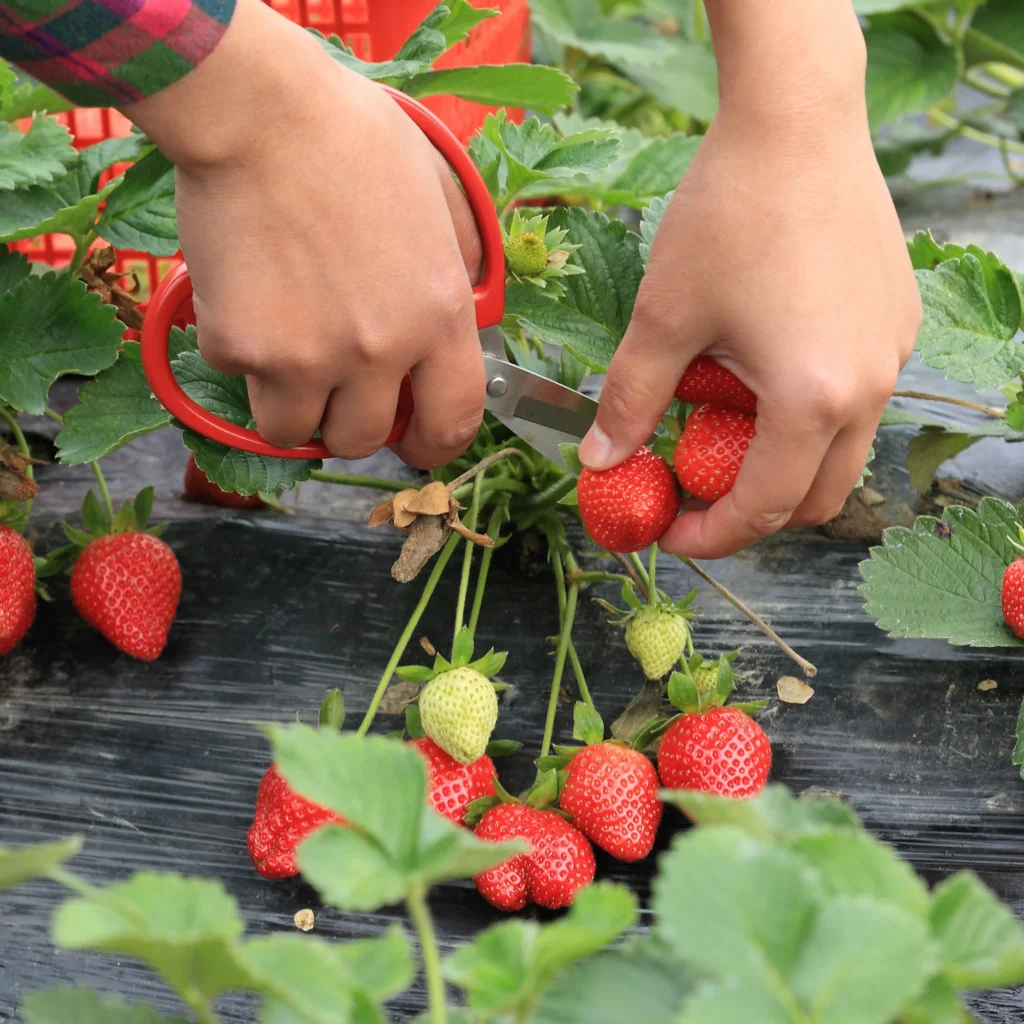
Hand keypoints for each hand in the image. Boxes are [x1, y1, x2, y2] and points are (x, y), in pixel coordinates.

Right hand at [126, 0, 483, 468]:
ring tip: (282, 349)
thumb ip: (453, 270)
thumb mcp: (438, 201)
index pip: (454, 420)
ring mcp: (308, 355)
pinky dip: (238, 352)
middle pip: (361, 441)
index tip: (415, 446)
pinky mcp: (243, 346)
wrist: (259, 111)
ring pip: (292, 432)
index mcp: (438, 314)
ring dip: (288, 405)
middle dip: (345, 425)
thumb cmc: (351, 140)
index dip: (434, 447)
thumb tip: (460, 320)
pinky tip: (245, 294)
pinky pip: (239, 379)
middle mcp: (380, 349)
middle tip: (330, 390)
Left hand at [579, 4, 920, 558]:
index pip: (762, 507)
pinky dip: (809, 413)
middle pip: (815, 497)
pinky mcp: (897, 322)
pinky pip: (856, 397)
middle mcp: (870, 388)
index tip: (667, 529)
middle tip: (694, 494)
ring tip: (720, 427)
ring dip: (781, 462)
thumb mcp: (663, 319)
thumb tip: (599, 458)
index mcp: (814, 400)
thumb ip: (630, 400)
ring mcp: (893, 354)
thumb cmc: (728, 215)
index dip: (709, 535)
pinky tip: (761, 372)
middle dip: (752, 511)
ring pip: (841, 450)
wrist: (796, 123)